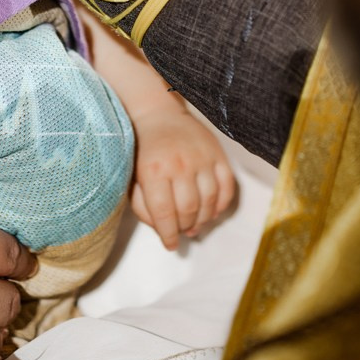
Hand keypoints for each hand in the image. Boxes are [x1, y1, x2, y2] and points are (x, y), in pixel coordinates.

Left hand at [129, 108, 238, 249]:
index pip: (165, 214)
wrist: (158, 114)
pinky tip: (211, 211)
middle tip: (182, 231)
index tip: (170, 244)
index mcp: (154, 171)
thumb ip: (143, 206)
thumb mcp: (132, 178)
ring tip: (195, 224)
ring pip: (209, 201)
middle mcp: (180, 164)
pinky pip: (227, 187)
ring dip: (203, 219)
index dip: (169, 234)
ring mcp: (202, 158)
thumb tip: (163, 229)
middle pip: (189, 210)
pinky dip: (221, 204)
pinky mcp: (218, 153)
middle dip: (185, 227)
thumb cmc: (141, 150)